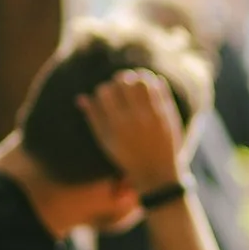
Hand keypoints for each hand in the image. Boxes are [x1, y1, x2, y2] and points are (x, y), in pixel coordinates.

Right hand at [76, 70, 186, 190]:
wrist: (156, 172)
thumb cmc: (127, 156)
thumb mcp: (106, 141)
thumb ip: (93, 118)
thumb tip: (81, 97)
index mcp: (117, 125)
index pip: (106, 91)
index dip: (105, 89)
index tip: (108, 94)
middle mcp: (135, 118)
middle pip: (124, 82)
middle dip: (120, 80)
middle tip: (122, 84)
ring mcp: (153, 115)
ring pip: (142, 80)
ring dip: (136, 77)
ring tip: (134, 82)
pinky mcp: (167, 113)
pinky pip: (159, 86)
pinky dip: (151, 81)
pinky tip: (148, 85)